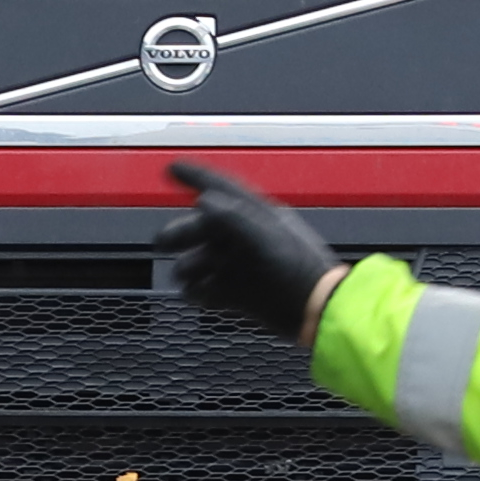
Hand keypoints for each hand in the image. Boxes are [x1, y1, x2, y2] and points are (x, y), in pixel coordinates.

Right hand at [162, 160, 337, 340]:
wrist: (317, 311)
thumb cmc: (299, 272)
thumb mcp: (265, 239)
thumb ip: (234, 218)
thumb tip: (206, 201)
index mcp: (257, 217)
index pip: (222, 187)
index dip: (196, 175)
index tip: (172, 168)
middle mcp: (248, 238)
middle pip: (204, 227)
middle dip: (182, 232)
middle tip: (162, 241)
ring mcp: (244, 265)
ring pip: (204, 258)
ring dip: (189, 266)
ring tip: (183, 275)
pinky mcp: (242, 293)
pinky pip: (211, 287)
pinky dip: (200, 291)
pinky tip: (196, 293)